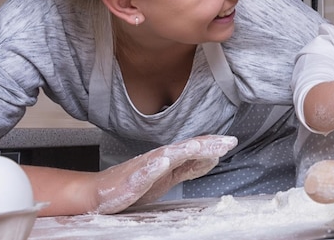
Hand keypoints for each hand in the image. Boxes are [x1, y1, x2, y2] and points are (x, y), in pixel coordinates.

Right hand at [92, 135, 236, 213]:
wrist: (101, 192)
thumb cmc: (135, 184)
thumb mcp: (169, 177)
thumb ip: (188, 168)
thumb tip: (211, 159)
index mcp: (169, 158)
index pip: (194, 148)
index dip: (213, 143)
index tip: (232, 141)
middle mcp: (159, 158)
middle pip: (186, 148)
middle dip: (207, 144)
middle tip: (227, 142)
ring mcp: (145, 167)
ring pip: (167, 155)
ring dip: (184, 149)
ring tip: (200, 146)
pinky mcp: (132, 180)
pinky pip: (143, 173)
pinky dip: (154, 166)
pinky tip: (163, 162)